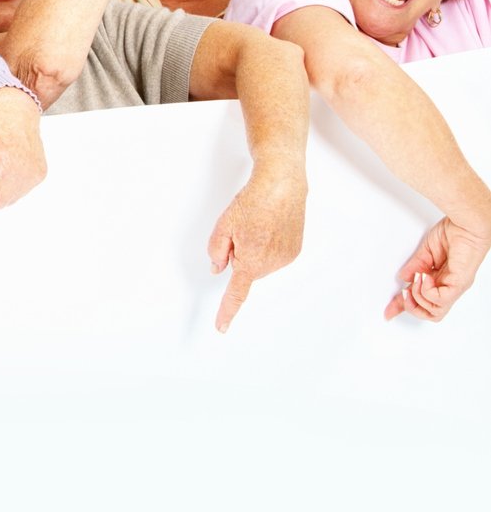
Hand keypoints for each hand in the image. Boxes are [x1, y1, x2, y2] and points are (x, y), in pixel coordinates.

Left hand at [207, 166, 306, 331]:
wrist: (282, 184)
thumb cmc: (253, 201)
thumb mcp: (223, 226)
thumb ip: (216, 252)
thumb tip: (219, 269)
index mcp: (251, 260)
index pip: (236, 293)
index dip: (227, 311)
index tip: (222, 327)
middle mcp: (272, 263)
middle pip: (246, 271)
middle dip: (239, 256)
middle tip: (242, 232)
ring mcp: (286, 257)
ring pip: (261, 264)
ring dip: (254, 251)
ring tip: (258, 225)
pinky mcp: (295, 250)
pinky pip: (274, 256)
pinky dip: (267, 246)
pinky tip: (270, 227)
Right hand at [384, 216, 489, 321]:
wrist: (467, 223)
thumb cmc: (455, 232)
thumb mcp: (427, 252)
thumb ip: (415, 266)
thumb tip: (404, 278)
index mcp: (444, 280)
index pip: (424, 300)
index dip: (404, 307)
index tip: (388, 311)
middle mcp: (451, 287)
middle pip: (432, 314)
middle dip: (412, 308)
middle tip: (403, 293)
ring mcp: (456, 286)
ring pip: (436, 311)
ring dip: (418, 297)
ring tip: (417, 278)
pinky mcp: (460, 283)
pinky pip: (440, 299)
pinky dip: (426, 290)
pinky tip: (425, 276)